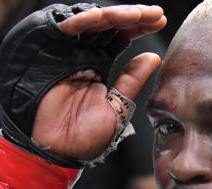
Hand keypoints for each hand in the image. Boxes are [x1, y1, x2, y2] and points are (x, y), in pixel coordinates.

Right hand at [33, 5, 164, 159]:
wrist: (56, 151)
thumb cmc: (83, 137)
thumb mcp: (117, 107)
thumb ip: (132, 81)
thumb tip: (153, 57)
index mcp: (99, 64)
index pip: (121, 37)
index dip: (139, 27)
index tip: (161, 22)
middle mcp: (83, 52)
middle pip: (109, 24)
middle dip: (133, 16)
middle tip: (154, 14)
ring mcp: (67, 50)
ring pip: (92, 21)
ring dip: (115, 14)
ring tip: (138, 15)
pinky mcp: (50, 49)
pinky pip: (68, 27)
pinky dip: (86, 19)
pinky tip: (105, 17)